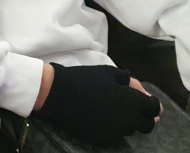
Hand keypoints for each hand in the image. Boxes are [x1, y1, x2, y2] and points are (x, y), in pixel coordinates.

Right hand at [33, 63, 161, 145]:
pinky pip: (114, 135)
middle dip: (144, 116)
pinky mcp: (102, 139)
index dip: (151, 104)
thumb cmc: (84, 79)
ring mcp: (115, 132)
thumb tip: (144, 93)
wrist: (56, 94)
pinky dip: (112, 127)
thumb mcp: (109, 73)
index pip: (155, 109)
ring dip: (127, 121)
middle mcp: (128, 121)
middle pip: (147, 125)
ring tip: (112, 110)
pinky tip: (101, 117)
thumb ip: (131, 83)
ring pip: (130, 130)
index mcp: (132, 103)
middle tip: (131, 107)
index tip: (144, 100)